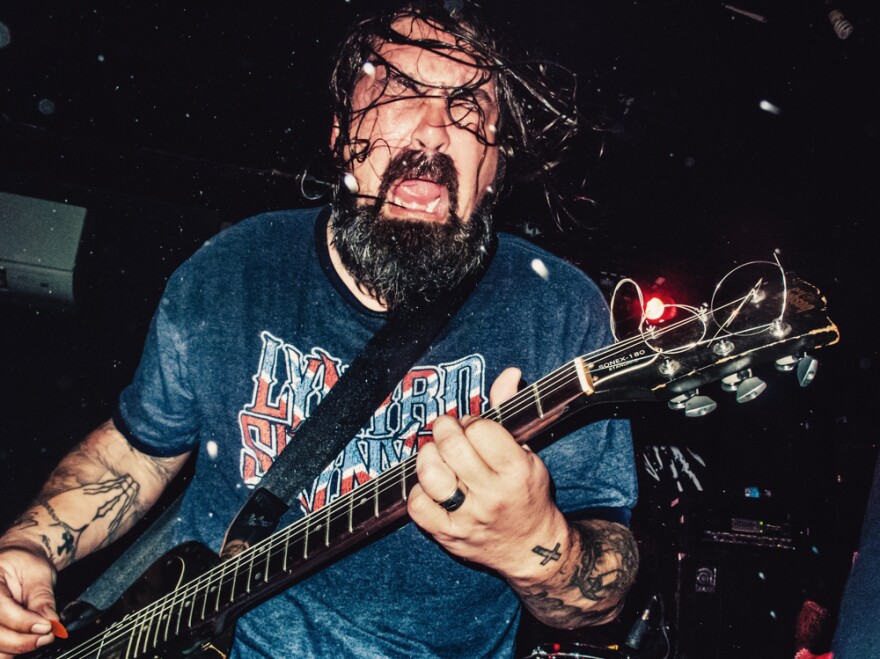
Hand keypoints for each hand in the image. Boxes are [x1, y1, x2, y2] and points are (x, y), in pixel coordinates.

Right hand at [0, 546, 58, 656]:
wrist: (15, 564)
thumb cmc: (25, 565)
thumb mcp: (38, 574)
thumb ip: (42, 599)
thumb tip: (52, 622)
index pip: (1, 611)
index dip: (24, 622)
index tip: (47, 626)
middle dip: (23, 641)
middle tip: (47, 636)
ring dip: (17, 649)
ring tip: (40, 639)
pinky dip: (11, 651)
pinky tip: (27, 642)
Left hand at [408, 368, 569, 578]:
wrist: (532, 548)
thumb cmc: (527, 493)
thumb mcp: (528, 453)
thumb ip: (510, 412)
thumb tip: (509, 373)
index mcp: (517, 470)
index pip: (480, 430)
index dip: (471, 421)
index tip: (471, 426)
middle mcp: (493, 494)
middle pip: (452, 448)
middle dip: (444, 430)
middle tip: (447, 431)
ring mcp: (468, 517)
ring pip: (431, 476)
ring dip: (428, 457)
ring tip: (435, 455)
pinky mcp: (448, 535)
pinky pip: (417, 506)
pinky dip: (418, 490)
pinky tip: (431, 485)